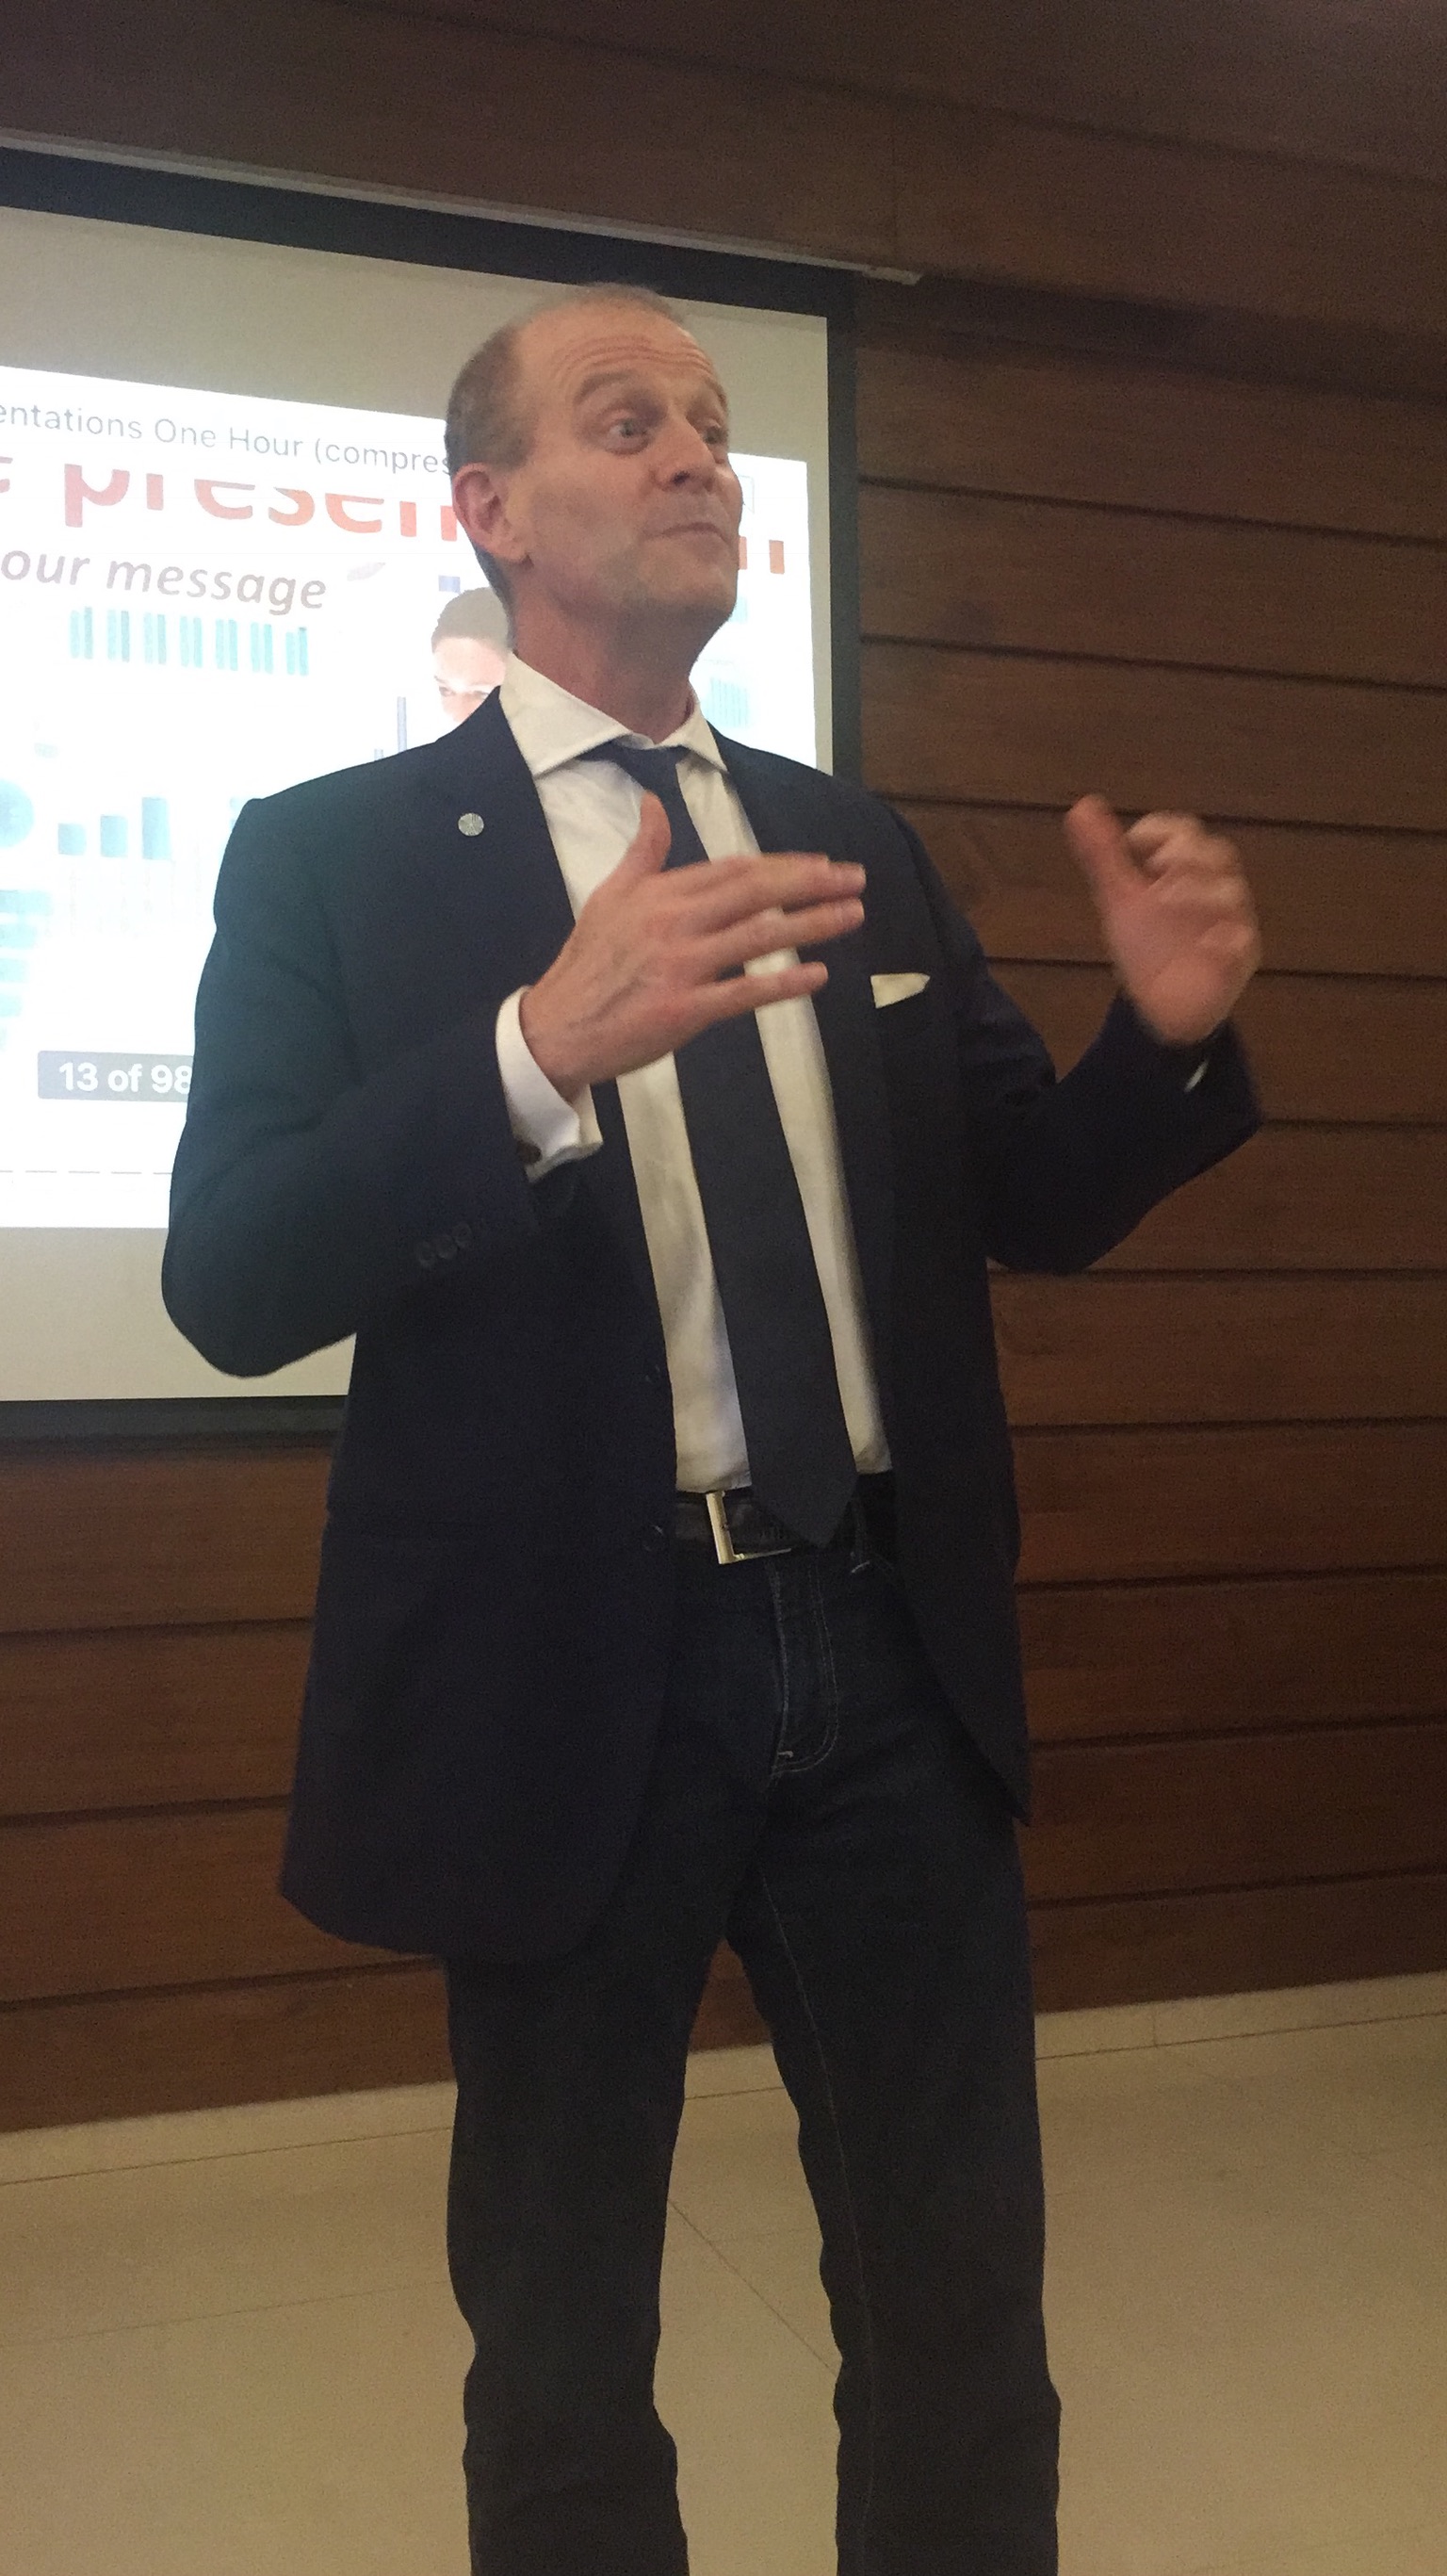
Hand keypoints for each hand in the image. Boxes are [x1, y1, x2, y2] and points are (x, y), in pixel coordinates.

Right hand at [519, 792, 865, 1096]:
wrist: (557, 1026)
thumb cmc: (587, 964)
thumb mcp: (609, 896)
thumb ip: (643, 851)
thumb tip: (653, 803)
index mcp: (660, 894)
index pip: (733, 870)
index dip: (782, 864)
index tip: (821, 863)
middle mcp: (674, 923)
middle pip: (756, 893)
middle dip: (811, 882)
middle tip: (854, 878)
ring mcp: (682, 966)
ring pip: (759, 936)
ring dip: (811, 923)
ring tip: (851, 915)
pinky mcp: (685, 1010)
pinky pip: (744, 992)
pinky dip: (783, 983)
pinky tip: (817, 975)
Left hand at [1063, 796, 1261, 1045]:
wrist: (1162, 1004)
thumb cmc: (1149, 944)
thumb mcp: (1120, 899)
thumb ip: (1103, 856)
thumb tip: (1081, 807)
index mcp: (1187, 868)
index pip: (1184, 831)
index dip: (1161, 830)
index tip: (1132, 842)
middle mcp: (1215, 888)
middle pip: (1217, 853)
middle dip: (1186, 854)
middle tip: (1157, 865)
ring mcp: (1231, 922)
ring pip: (1231, 893)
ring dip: (1198, 891)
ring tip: (1165, 900)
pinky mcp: (1239, 957)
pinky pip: (1240, 941)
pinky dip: (1220, 939)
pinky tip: (1200, 944)